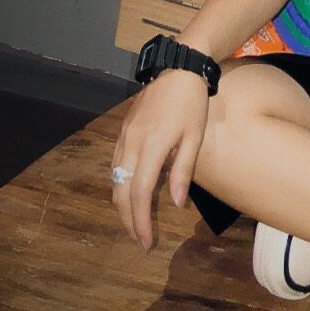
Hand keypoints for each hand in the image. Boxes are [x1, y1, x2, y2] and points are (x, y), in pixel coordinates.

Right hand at [110, 69, 209, 250]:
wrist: (179, 69)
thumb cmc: (192, 103)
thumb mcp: (194, 136)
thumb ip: (183, 171)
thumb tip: (177, 205)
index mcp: (152, 147)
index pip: (140, 194)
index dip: (141, 221)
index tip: (146, 242)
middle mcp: (132, 144)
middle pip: (121, 192)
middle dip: (129, 219)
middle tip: (141, 240)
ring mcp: (124, 137)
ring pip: (115, 180)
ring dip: (122, 205)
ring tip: (136, 222)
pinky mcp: (123, 131)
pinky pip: (116, 165)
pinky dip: (121, 185)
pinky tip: (131, 193)